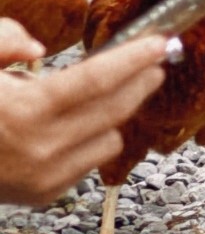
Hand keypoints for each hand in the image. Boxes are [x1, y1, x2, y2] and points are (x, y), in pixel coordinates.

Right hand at [0, 32, 168, 206]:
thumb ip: (2, 40)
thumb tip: (37, 48)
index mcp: (23, 111)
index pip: (97, 80)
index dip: (134, 58)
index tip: (160, 42)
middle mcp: (40, 148)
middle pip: (115, 109)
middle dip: (140, 82)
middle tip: (153, 61)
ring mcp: (44, 176)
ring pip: (110, 139)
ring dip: (113, 115)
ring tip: (101, 94)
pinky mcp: (43, 194)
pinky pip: (88, 161)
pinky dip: (88, 141)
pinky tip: (71, 126)